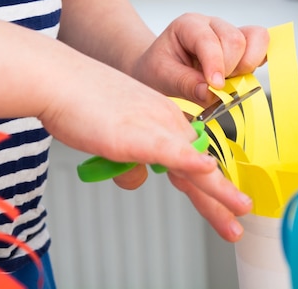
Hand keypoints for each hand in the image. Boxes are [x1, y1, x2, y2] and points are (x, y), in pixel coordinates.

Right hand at [38, 49, 250, 241]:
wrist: (59, 78)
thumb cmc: (79, 102)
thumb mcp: (110, 138)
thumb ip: (127, 161)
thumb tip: (137, 178)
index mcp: (162, 120)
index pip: (192, 157)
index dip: (210, 184)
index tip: (224, 203)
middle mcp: (164, 122)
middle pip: (198, 166)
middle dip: (221, 197)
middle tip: (238, 220)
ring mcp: (153, 127)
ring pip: (192, 163)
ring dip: (217, 190)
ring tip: (238, 209)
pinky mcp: (136, 133)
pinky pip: (168, 149)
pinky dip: (188, 161)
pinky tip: (206, 169)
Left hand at [131, 13, 268, 105]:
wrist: (160, 70)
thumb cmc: (158, 70)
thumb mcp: (161, 78)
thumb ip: (185, 84)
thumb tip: (212, 94)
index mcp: (188, 25)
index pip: (208, 39)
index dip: (215, 64)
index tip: (216, 86)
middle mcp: (211, 24)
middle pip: (235, 39)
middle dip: (230, 68)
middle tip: (215, 86)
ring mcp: (229, 32)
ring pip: (254, 40)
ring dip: (246, 66)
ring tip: (227, 80)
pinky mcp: (244, 45)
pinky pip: (263, 45)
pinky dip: (258, 61)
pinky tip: (243, 74)